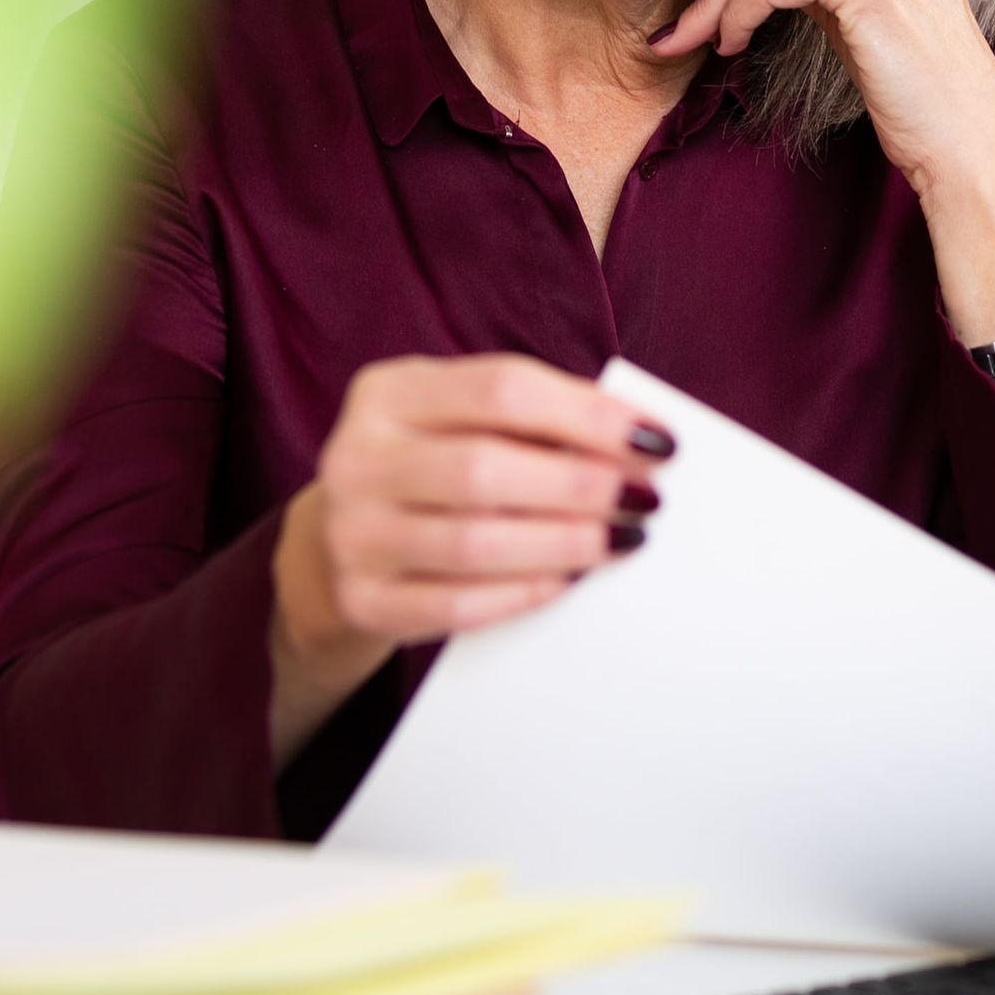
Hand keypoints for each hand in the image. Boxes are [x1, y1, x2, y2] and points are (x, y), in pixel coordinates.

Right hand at [268, 355, 669, 763]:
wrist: (338, 542)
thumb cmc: (431, 467)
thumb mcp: (460, 420)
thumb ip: (534, 420)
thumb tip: (637, 445)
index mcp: (388, 392)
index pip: (501, 390)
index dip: (588, 415)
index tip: (656, 440)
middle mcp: (356, 457)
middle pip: (484, 469)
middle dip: (580, 486)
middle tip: (646, 500)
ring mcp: (352, 533)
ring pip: (473, 543)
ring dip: (565, 543)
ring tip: (622, 540)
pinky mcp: (363, 600)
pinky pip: (456, 605)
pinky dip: (524, 593)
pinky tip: (568, 580)